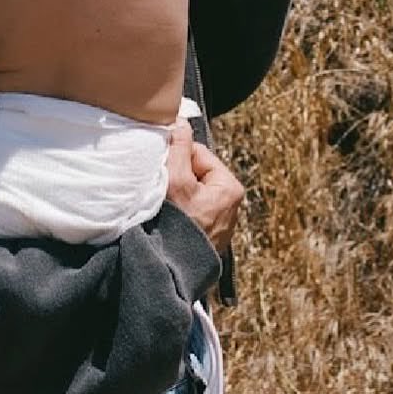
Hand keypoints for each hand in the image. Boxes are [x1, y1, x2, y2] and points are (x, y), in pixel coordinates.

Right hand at [165, 120, 243, 252]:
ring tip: (163, 209)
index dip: (175, 158)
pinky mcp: (206, 238)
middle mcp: (231, 206)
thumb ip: (178, 145)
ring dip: (173, 197)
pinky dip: (176, 214)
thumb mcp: (175, 178)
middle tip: (161, 192)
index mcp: (230, 188)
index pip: (197, 154)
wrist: (169, 273)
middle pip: (193, 173)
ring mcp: (219, 224)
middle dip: (175, 179)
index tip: (162, 171)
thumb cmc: (176, 226)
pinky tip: (167, 223)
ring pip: (189, 194)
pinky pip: (189, 214)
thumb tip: (180, 120)